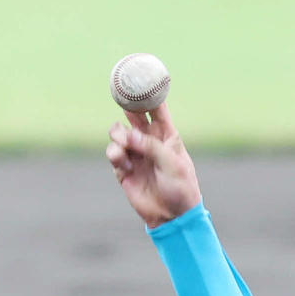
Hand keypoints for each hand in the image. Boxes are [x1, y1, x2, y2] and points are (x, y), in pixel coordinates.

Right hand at [105, 105, 201, 228]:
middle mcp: (150, 142)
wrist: (172, 217)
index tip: (139, 79)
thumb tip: (128, 135)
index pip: (157, 109)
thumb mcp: (172, 164)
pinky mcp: (125, 169)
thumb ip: (150, 146)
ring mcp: (136, 154)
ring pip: (118, 132)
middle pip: (134, 115)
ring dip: (118, 135)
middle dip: (127, 107)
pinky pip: (113, 153)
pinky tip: (123, 163)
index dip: (148, 94)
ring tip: (123, 145)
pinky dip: (115, 154)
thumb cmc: (180, 188)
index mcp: (167, 136)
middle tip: (120, 98)